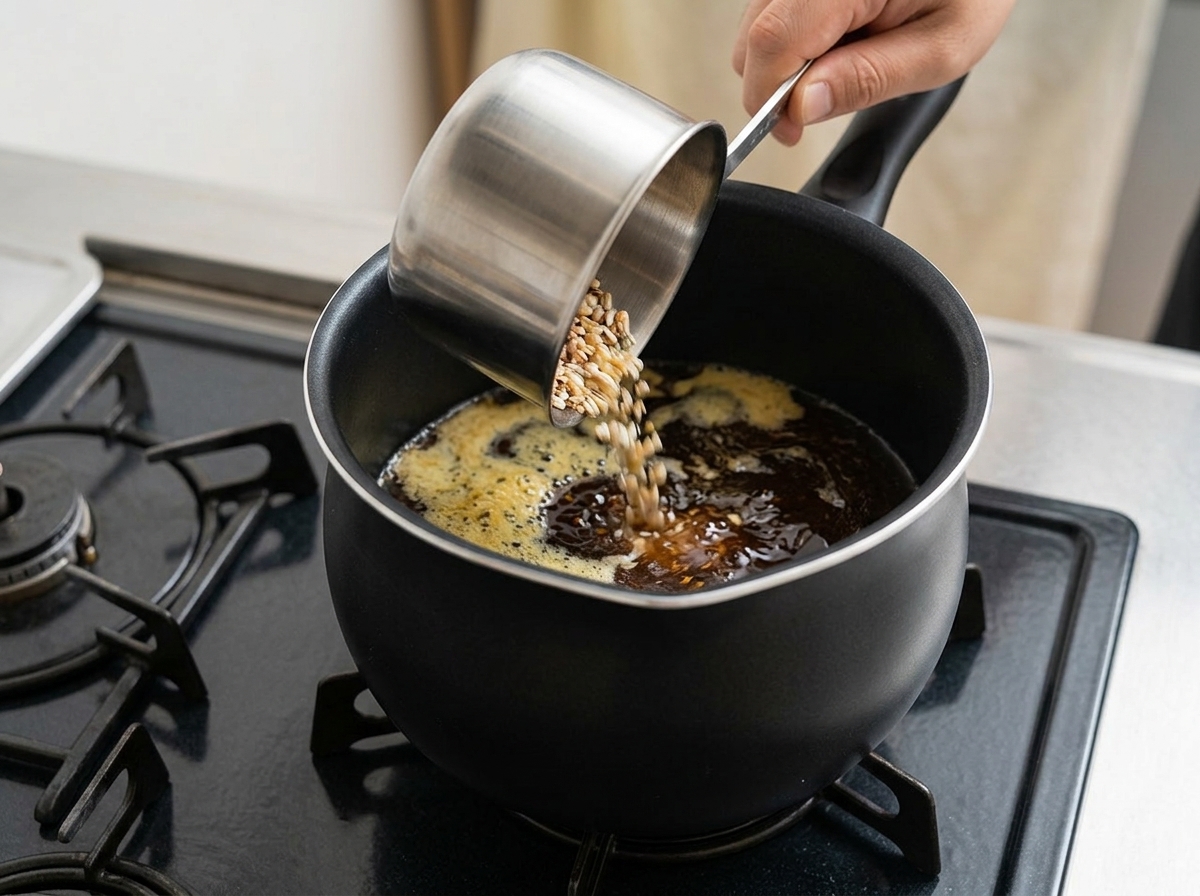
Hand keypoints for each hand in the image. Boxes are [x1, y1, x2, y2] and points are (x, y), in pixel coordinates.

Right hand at [732, 0, 1015, 144]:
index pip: (774, 39)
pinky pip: (772, 11)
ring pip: (756, 25)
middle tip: (829, 95)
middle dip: (778, 82)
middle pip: (756, 34)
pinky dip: (796, 37)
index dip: (771, 97)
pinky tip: (839, 35)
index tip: (790, 130)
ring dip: (789, 58)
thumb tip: (801, 108)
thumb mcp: (941, 50)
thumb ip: (869, 80)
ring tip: (847, 54)